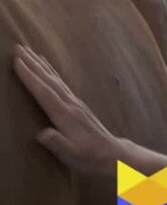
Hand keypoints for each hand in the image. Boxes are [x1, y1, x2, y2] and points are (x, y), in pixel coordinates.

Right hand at [12, 45, 129, 175]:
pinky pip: (60, 83)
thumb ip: (57, 144)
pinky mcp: (77, 105)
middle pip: (49, 80)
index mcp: (65, 115)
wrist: (112, 154)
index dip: (30, 77)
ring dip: (41, 65)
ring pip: (55, 79)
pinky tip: (47, 69)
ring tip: (29, 50)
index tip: (16, 61)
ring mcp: (75, 103)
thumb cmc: (89, 157)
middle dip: (32, 64)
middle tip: (17, 47)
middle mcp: (70, 105)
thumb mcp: (72, 155)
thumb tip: (42, 134)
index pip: (44, 93)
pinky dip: (51, 73)